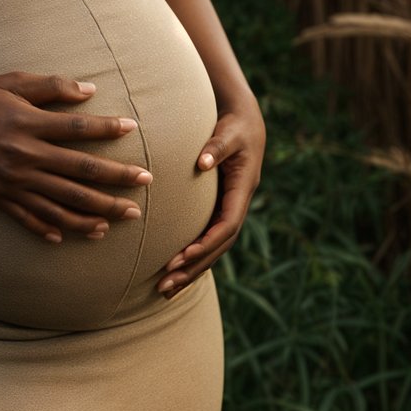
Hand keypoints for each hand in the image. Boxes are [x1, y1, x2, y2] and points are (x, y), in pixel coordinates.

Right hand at [0, 72, 151, 243]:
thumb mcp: (13, 82)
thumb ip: (52, 86)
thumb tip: (90, 90)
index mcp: (29, 124)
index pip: (77, 129)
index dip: (106, 128)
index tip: (132, 128)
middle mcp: (24, 156)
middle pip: (79, 172)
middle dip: (116, 179)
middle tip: (145, 183)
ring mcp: (12, 181)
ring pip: (61, 203)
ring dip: (94, 212)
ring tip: (119, 219)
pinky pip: (30, 218)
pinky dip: (51, 228)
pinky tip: (72, 235)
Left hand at [156, 98, 264, 297]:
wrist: (246, 120)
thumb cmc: (235, 124)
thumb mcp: (228, 131)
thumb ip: (216, 146)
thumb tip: (203, 161)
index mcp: (242, 189)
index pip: (227, 225)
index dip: (207, 243)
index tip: (183, 256)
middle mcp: (238, 204)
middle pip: (219, 246)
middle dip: (194, 267)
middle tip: (166, 285)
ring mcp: (229, 209)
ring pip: (213, 248)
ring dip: (191, 270)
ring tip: (165, 290)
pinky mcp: (219, 208)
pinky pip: (207, 239)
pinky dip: (192, 257)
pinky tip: (173, 271)